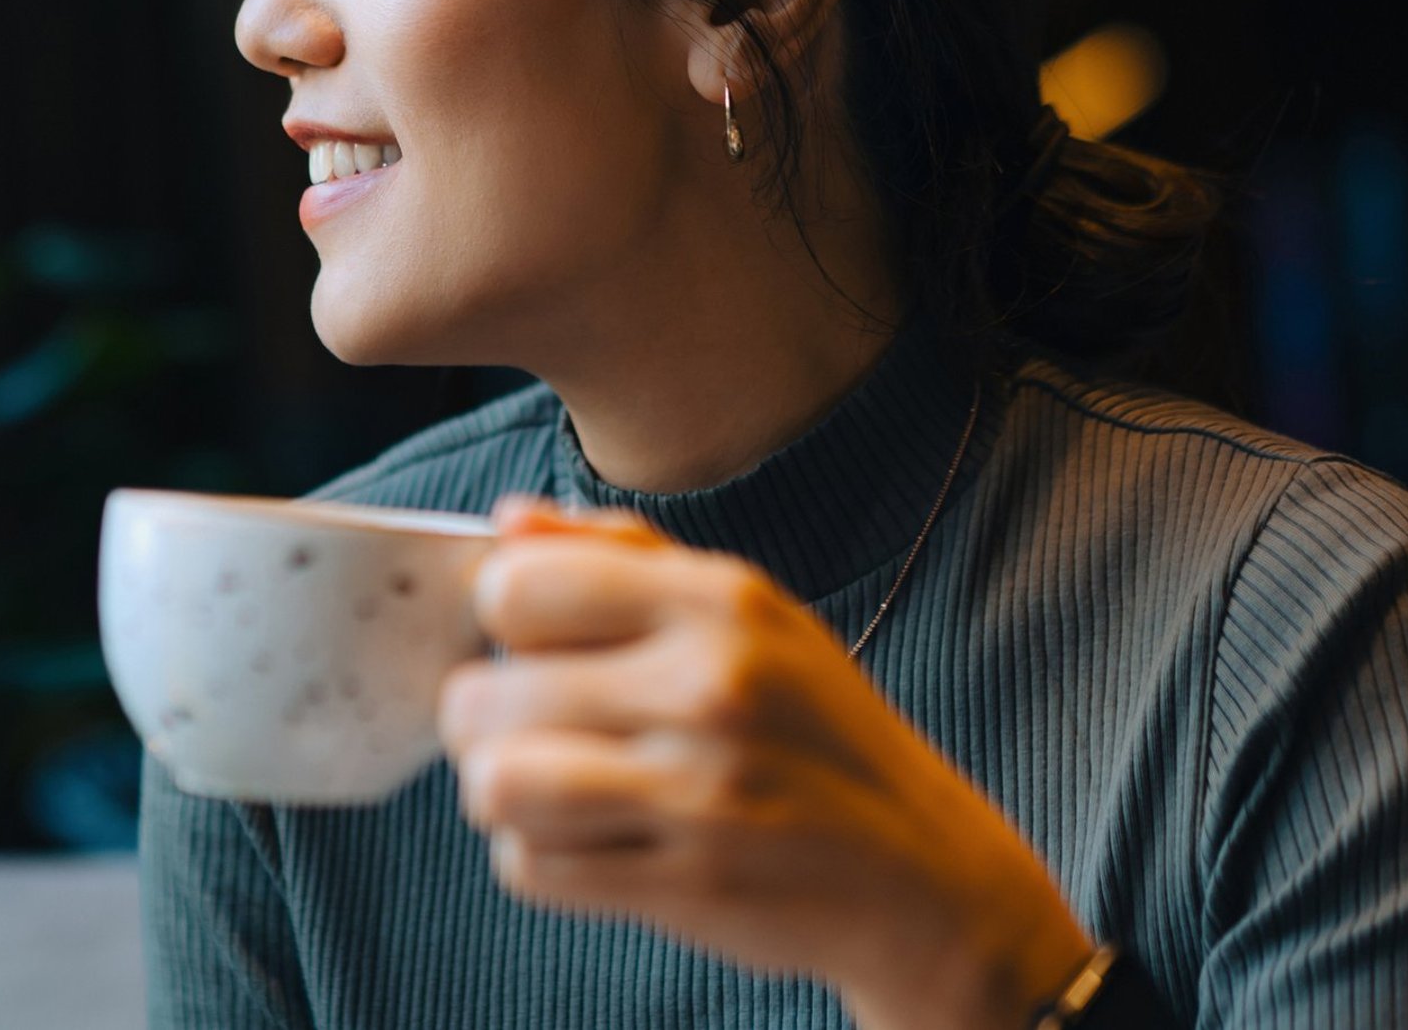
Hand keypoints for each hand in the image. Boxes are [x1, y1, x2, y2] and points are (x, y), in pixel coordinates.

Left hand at [437, 494, 1093, 1029]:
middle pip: (486, 694)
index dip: (502, 616)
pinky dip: (538, 856)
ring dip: (502, 789)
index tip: (534, 640)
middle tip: (533, 726)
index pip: (515, 586)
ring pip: (493, 783)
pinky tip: (588, 838)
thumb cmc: (816, 728)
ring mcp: (695, 792)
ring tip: (547, 783)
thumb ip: (623, 555)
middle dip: (487, 716)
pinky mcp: (681, 885)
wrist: (922, 872)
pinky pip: (529, 866)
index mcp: (720, 600)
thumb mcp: (749, 613)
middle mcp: (708, 687)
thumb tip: (507, 521)